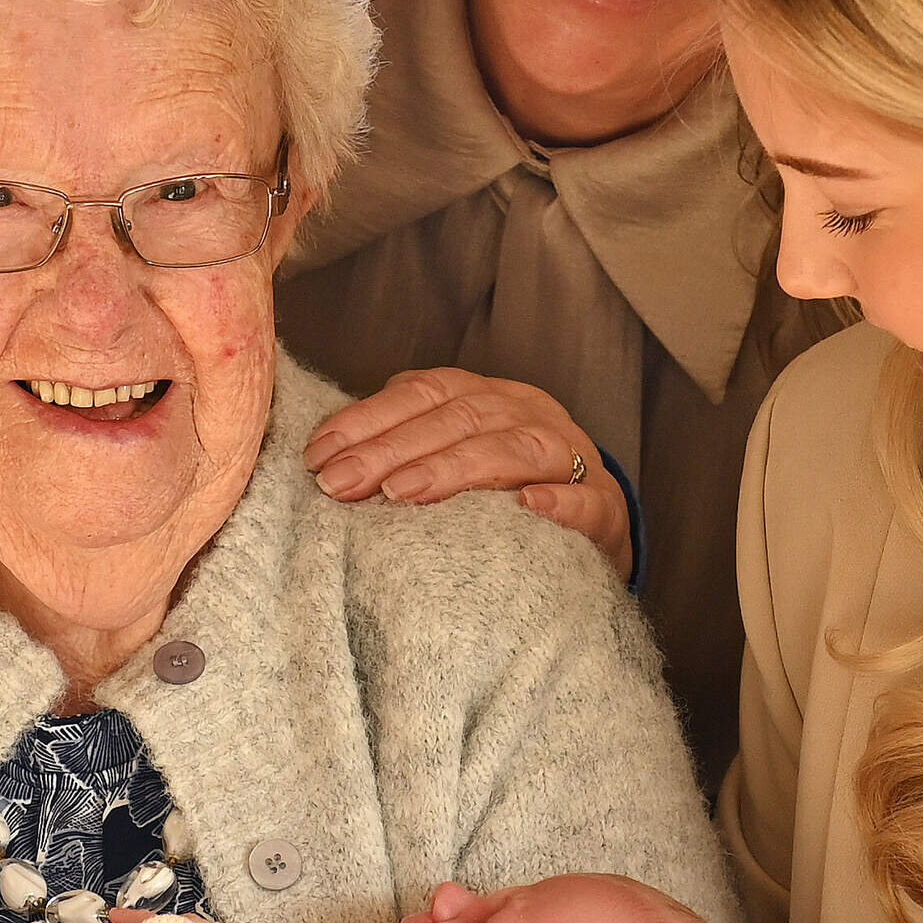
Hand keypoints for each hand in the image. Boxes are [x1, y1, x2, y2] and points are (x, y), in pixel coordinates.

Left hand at [301, 369, 628, 572]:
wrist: (594, 530)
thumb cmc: (505, 494)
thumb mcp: (459, 454)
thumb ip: (407, 443)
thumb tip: (330, 451)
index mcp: (490, 396)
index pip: (423, 392)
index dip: (368, 419)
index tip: (318, 455)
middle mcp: (530, 415)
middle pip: (460, 419)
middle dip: (391, 450)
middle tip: (338, 485)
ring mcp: (572, 458)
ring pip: (516, 449)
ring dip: (456, 468)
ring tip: (401, 494)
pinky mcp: (604, 509)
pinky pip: (586, 500)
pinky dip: (558, 501)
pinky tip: (526, 506)